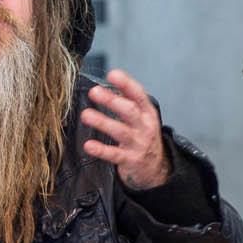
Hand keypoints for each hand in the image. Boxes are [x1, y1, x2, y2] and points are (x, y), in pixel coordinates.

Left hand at [82, 69, 171, 189]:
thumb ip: (128, 100)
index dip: (126, 84)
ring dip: (102, 122)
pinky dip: (101, 150)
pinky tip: (89, 145)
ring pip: (120, 131)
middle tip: (94, 91)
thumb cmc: (143, 136)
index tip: (113, 74)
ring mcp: (138, 144)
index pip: (138, 95)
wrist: (155, 167)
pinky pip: (114, 154)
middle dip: (112, 100)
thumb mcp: (142, 117)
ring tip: (86, 115)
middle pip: (129, 111)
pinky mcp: (130, 160)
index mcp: (147, 112)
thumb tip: (111, 82)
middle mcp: (144, 126)